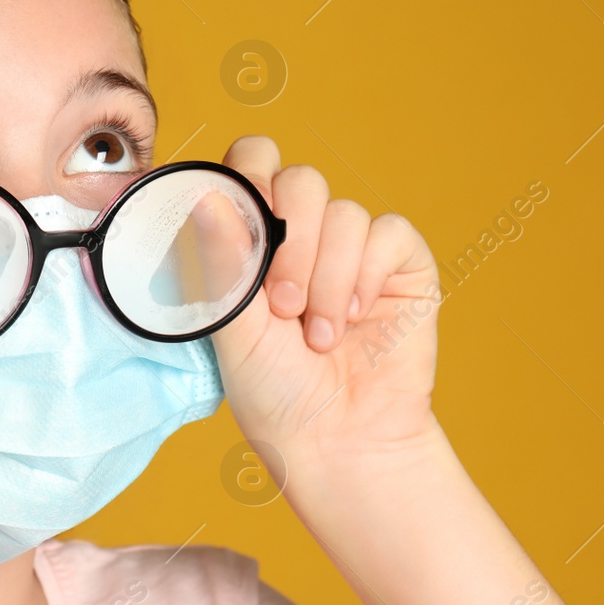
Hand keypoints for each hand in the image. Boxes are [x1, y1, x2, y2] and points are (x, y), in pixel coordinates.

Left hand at [201, 136, 442, 469]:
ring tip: (320, 337)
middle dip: (292, 244)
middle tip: (282, 307)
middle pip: (301, 179)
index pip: (249, 164)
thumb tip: (204, 194)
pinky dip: (367, 277)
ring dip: (328, 281)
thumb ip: (221, 261)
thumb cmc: (274, 392)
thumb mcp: (232, 328)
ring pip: (345, 213)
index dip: (248, 180)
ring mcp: (352, 247)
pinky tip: (357, 319)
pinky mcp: (399, 264)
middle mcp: (303, 234)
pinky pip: (388, 233)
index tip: (245, 231)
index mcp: (252, 237)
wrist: (338, 441)